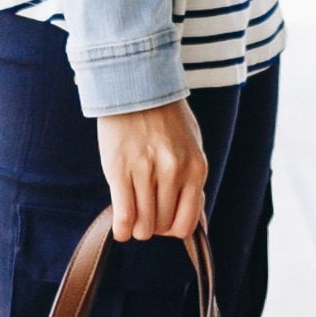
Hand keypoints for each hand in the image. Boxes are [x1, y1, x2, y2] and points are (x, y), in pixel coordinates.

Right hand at [99, 99, 210, 242]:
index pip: (186, 224)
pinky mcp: (120, 170)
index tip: (163, 223)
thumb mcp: (192, 147)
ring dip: (137, 227)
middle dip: (153, 227)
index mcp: (195, 168)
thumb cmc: (166, 119)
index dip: (172, 230)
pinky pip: (124, 215)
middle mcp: (174, 172)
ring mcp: (146, 172)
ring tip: (132, 216)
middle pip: (162, 226)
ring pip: (144, 224)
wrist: (137, 87)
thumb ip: (193, 183)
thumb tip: (194, 221)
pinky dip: (122, 229)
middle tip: (145, 213)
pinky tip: (120, 228)